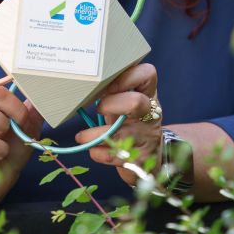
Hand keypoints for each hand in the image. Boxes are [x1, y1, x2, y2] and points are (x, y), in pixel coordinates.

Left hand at [73, 62, 161, 185]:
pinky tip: (93, 150)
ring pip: (121, 134)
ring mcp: (147, 137)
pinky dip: (98, 153)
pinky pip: (114, 155)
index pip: (147, 74)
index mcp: (148, 94)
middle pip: (136, 102)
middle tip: (98, 109)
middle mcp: (151, 114)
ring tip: (81, 136)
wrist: (149, 156)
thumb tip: (82, 82)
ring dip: (95, 135)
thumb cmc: (130, 123)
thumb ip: (112, 91)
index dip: (125, 77)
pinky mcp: (140, 159)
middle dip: (110, 104)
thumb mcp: (126, 103)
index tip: (106, 85)